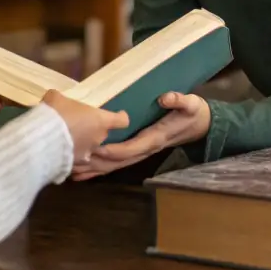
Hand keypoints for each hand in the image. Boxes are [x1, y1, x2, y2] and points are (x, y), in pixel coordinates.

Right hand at [41, 89, 129, 161]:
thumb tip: (54, 98)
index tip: (117, 115)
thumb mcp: (56, 98)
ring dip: (83, 144)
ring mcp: (88, 154)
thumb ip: (59, 99)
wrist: (43, 139)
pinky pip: (77, 159)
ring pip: (90, 149)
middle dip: (94, 131)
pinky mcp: (75, 165)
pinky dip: (71, 156)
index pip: (122, 121)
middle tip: (81, 126)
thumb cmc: (56, 113)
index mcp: (100, 121)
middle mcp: (98, 139)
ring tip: (70, 141)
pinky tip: (60, 152)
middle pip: (104, 134)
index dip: (120, 118)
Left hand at [71, 91, 209, 180]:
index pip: (131, 148)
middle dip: (96, 163)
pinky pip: (116, 162)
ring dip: (94, 169)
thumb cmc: (192, 113)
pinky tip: (83, 171)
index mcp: (155, 138)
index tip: (96, 148)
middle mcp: (146, 149)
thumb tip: (166, 98)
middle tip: (75, 162)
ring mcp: (141, 152)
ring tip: (71, 169)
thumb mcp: (190, 104)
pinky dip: (99, 168)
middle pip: (118, 161)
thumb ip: (178, 100)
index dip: (113, 150)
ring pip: (115, 165)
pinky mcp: (137, 150)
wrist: (199, 126)